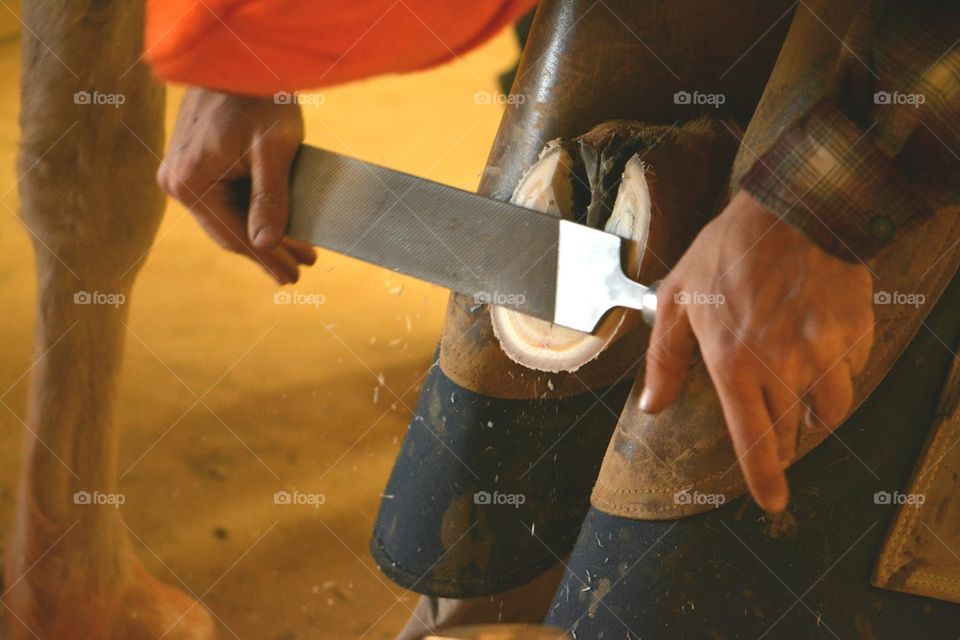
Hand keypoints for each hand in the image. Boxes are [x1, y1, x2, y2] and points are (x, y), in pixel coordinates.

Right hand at [157, 87, 315, 282]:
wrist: (237, 59)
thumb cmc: (259, 97)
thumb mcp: (274, 149)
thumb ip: (271, 199)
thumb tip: (266, 245)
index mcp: (192, 183)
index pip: (236, 237)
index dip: (267, 260)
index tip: (292, 278)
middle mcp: (177, 182)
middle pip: (229, 232)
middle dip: (267, 251)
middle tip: (300, 269)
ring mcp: (181, 173)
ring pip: (227, 218)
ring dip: (261, 234)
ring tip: (297, 250)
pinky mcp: (192, 163)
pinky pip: (223, 200)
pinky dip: (250, 213)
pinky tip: (276, 223)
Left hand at [640, 190, 874, 512]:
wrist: (794, 210)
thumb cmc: (727, 252)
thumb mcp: (677, 299)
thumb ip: (665, 359)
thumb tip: (653, 406)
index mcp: (732, 364)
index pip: (752, 439)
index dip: (764, 477)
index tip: (771, 501)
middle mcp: (781, 367)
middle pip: (792, 430)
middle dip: (784, 436)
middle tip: (777, 429)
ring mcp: (824, 352)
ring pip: (830, 410)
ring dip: (815, 412)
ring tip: (801, 396)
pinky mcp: (855, 334)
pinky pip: (851, 372)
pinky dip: (838, 372)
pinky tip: (821, 349)